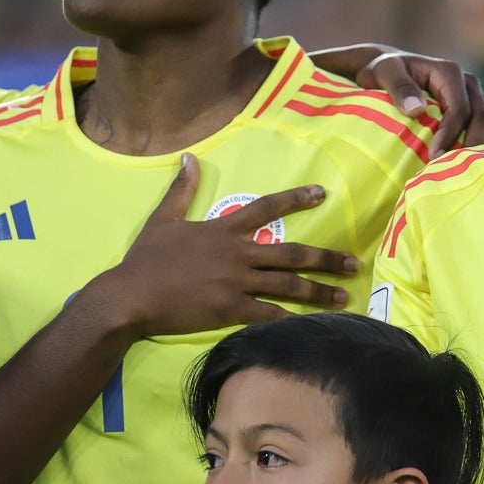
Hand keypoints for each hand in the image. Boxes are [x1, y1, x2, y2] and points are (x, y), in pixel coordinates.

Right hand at [91, 154, 357, 337]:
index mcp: (223, 229)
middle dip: (325, 258)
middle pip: (291, 253)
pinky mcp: (230, 310)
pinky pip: (268, 315)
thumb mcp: (163, 218)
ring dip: (318, 290)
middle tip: (353, 263)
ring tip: (343, 296)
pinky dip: (291, 320)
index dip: (296, 199)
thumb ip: (181, 189)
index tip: (322, 194)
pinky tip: (311, 325)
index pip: (267, 208)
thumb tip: (189, 157)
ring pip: (287, 285)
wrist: (130, 296)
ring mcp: (236, 282)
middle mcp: (237, 253)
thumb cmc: (145, 259)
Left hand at [310, 43, 483, 156]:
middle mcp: (469, 83)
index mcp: (449, 73)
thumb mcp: (383, 72)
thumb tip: (416, 109)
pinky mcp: (479, 107)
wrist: (389, 69)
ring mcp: (477, 95)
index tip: (435, 157)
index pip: (460, 108)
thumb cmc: (383, 71)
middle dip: (476, 145)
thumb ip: (398, 87)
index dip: (452, 133)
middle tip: (464, 173)